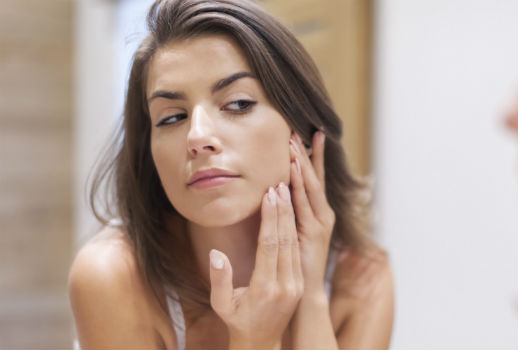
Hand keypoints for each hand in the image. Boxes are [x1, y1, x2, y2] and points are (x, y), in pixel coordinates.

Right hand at [208, 183, 303, 348]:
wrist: (261, 343)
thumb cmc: (237, 321)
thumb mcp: (221, 305)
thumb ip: (219, 280)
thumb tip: (216, 253)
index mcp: (265, 287)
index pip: (270, 244)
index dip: (270, 218)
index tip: (270, 195)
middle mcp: (285, 284)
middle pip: (285, 239)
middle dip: (283, 209)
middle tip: (280, 183)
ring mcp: (296, 284)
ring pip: (294, 243)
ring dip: (291, 216)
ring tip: (286, 191)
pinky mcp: (300, 283)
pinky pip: (297, 251)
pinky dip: (294, 230)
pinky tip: (290, 213)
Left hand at [288, 131, 335, 296]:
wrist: (303, 298)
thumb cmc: (294, 269)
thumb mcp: (291, 237)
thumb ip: (287, 218)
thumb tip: (274, 195)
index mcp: (317, 214)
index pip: (313, 180)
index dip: (311, 158)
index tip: (306, 135)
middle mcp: (323, 215)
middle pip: (314, 178)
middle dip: (307, 153)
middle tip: (300, 130)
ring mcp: (321, 224)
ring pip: (310, 187)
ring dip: (302, 164)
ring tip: (294, 143)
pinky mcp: (315, 233)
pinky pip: (304, 204)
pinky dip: (299, 185)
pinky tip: (291, 169)